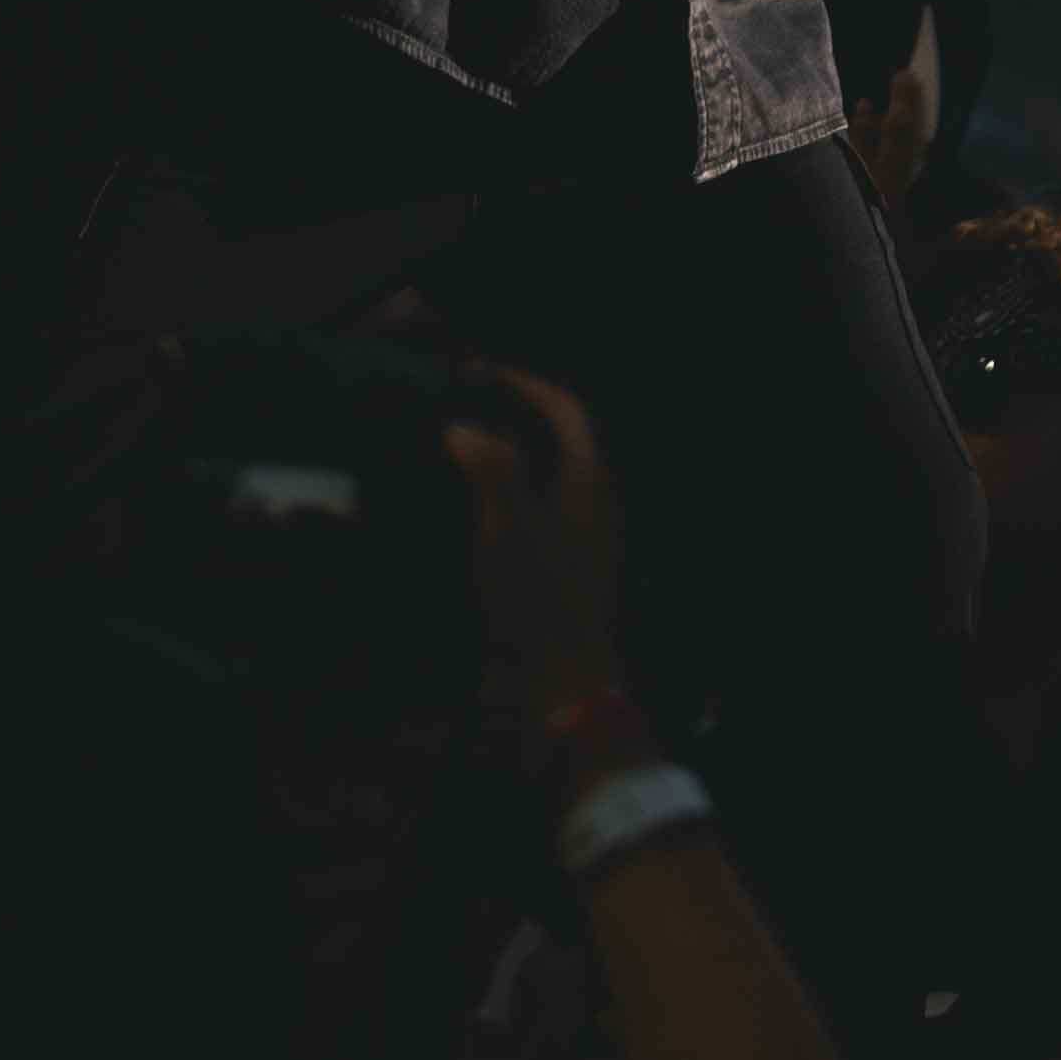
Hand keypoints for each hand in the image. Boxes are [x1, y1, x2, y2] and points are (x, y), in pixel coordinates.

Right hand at [442, 361, 632, 715]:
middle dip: (517, 419)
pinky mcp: (573, 572)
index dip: (527, 385)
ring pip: (552, 479)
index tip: (482, 374)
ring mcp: (589, 539)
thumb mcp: (508, 528)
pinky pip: (544, 515)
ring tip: (463, 461)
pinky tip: (478, 520)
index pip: (567, 409)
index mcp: (589, 480)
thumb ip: (490, 470)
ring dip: (512, 460)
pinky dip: (512, 499)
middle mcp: (597, 502)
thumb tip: (463, 426)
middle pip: (563, 440)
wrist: (569, 685)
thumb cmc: (541, 601)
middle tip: (468, 413)